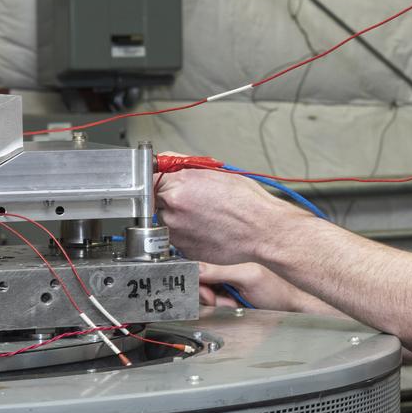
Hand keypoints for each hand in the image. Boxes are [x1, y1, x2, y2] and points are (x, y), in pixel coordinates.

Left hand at [154, 167, 287, 264]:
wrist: (263, 230)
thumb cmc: (247, 202)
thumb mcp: (216, 172)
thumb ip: (185, 166)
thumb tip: (168, 162)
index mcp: (178, 187)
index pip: (148, 180)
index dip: (156, 180)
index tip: (160, 182)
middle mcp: (173, 210)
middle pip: (156, 202)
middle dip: (170, 200)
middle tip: (193, 201)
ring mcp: (177, 233)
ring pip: (166, 222)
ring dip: (179, 219)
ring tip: (205, 217)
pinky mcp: (184, 250)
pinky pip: (178, 239)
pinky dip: (188, 235)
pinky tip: (208, 230)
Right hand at [199, 260, 347, 318]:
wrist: (294, 310)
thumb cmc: (280, 290)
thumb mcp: (248, 277)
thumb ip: (220, 272)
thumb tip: (194, 268)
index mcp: (229, 261)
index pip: (198, 269)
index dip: (197, 283)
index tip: (207, 293)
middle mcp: (227, 273)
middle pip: (200, 285)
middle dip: (209, 296)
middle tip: (224, 301)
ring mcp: (229, 288)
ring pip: (207, 299)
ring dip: (219, 305)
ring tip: (235, 305)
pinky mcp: (231, 303)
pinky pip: (216, 309)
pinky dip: (224, 311)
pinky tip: (236, 310)